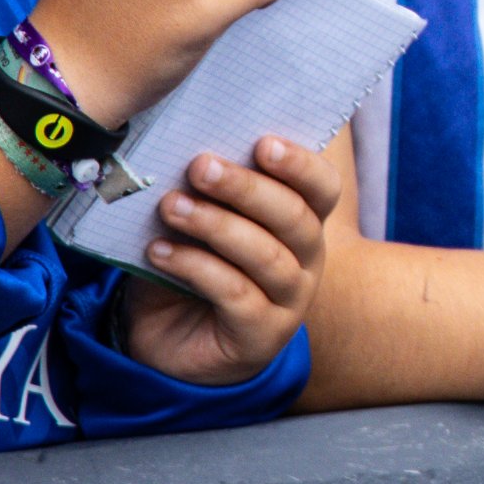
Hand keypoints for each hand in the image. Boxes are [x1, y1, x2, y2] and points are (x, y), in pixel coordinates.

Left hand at [118, 132, 343, 386]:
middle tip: (200, 167)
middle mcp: (308, 261)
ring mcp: (290, 301)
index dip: (300, 164)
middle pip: (295, 217)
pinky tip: (160, 252)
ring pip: (266, 255)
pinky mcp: (263, 334)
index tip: (261, 142)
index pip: (323, 188)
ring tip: (171, 206)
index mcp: (302, 224)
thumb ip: (205, 192)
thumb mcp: (198, 223)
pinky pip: (235, 293)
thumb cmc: (189, 270)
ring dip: (215, 225)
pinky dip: (195, 267)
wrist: (168, 342)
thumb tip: (188, 151)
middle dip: (245, 188)